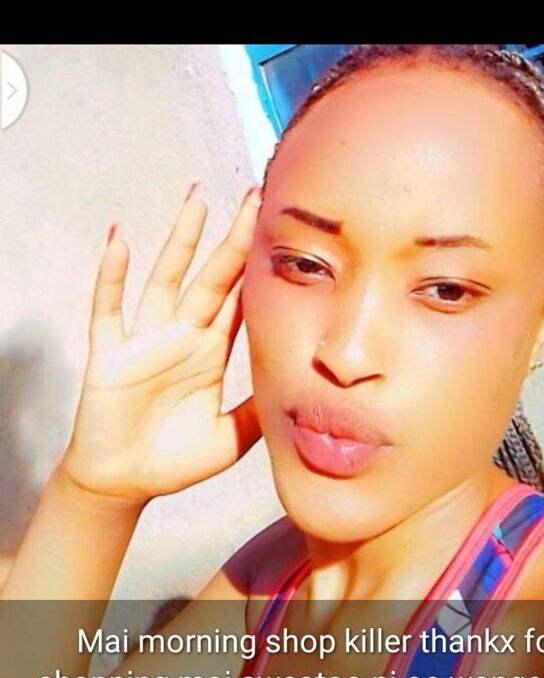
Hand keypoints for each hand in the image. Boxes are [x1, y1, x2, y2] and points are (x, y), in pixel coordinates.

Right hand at [60, 184, 262, 506]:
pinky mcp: (111, 354)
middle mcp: (182, 337)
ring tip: (197, 198)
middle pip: (213, 277)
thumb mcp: (231, 437)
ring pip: (166, 280)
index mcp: (211, 352)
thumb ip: (259, 411)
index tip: (281, 232)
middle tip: (253, 194)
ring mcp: (146, 341)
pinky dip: (112, 276)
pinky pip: (109, 308)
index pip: (241, 299)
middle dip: (233, 238)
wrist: (124, 483)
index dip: (260, 267)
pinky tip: (120, 241)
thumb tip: (301, 395)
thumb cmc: (174, 459)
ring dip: (181, 241)